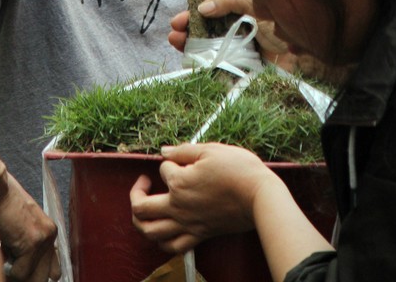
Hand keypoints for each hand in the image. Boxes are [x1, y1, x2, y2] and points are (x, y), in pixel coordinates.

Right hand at [0, 169, 59, 281]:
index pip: (53, 270)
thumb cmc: (0, 207)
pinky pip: (19, 273)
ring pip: (31, 278)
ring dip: (15, 272)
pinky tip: (3, 248)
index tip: (22, 273)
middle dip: (25, 276)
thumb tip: (26, 275)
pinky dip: (7, 268)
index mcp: (48, 231)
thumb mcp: (19, 230)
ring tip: (6, 254)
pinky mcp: (33, 243)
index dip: (35, 275)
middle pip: (43, 277)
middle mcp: (50, 235)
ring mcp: (43, 239)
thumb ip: (27, 250)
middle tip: (11, 267)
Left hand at [129, 143, 276, 254]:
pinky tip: (164, 230)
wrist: (260, 196)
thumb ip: (183, 150)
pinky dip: (162, 241)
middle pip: (141, 208)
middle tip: (142, 183)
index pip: (163, 169)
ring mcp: (188, 224)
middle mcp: (178, 207)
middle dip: (136, 194)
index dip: (170, 161)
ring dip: (140, 222)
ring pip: (151, 232)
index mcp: (179, 183)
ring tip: (143, 210)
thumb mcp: (210, 149)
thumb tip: (164, 150)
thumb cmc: (238, 169)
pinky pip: (173, 246)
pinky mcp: (200, 235)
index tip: (182, 159)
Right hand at [169, 0, 298, 71]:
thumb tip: (202, 7)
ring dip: (191, 50)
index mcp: (237, 16)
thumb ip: (230, 0)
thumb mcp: (254, 4)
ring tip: (178, 47)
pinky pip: (219, 71)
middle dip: (187, 34)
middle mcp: (234, 34)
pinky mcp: (241, 72)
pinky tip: (193, 66)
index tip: (177, 22)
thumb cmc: (280, 23)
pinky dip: (206, 69)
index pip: (208, 15)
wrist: (305, 50)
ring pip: (208, 52)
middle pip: (205, 34)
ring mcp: (237, 54)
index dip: (191, 18)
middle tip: (173, 37)